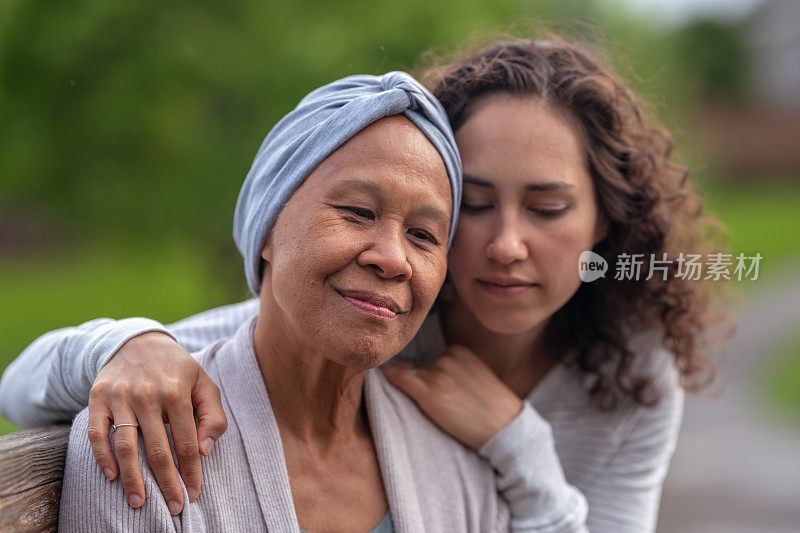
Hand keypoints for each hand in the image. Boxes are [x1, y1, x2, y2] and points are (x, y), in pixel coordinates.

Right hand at [87, 331, 227, 514]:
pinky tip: (112, 476)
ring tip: (139, 502)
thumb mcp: (204, 383)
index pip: (186, 442)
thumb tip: (204, 450)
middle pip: (158, 449)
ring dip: (132, 478)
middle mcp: (148, 394)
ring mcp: (120, 396)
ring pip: (126, 445)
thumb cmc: (177, 368)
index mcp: (178, 391)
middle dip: (167, 483)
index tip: (194, 492)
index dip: (191, 471)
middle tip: (174, 507)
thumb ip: (213, 415)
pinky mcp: (98, 398)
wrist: (138, 340)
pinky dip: (102, 456)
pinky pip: (97, 433)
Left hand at [382, 344, 522, 450]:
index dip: (433, 375)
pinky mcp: (429, 393)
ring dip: (414, 388)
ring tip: (439, 407)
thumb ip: (454, 368)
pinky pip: (400, 378)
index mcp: (459, 350)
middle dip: (425, 383)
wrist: (506, 429)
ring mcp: (437, 374)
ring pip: (412, 376)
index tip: (439, 389)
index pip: (434, 358)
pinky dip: (389, 375)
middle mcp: (446, 358)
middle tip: (443, 403)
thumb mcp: (476, 375)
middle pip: (422, 367)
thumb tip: (424, 368)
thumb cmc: (493, 407)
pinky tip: (380, 374)